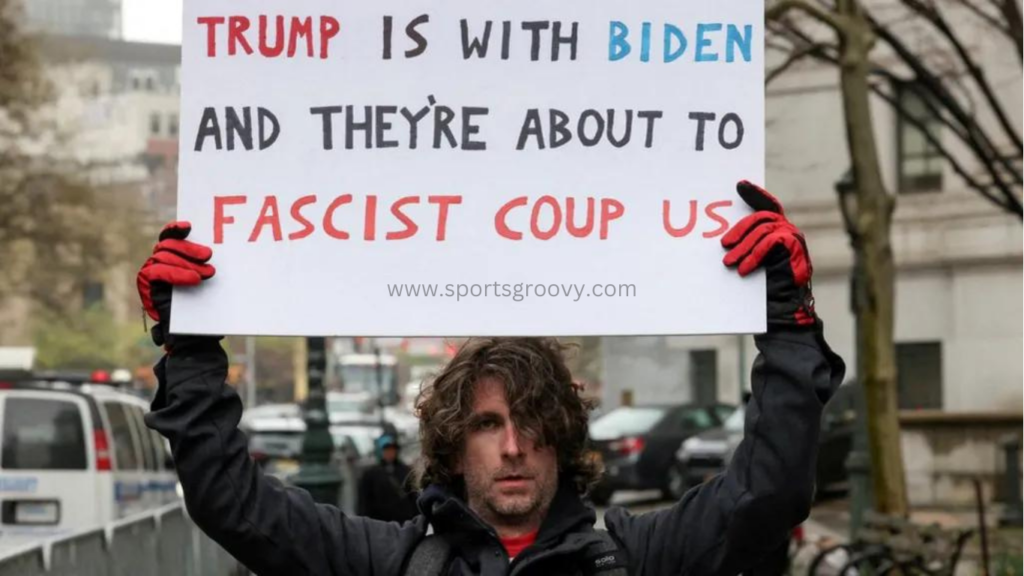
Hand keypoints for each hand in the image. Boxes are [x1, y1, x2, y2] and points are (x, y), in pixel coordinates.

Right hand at [136, 221, 215, 346]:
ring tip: (208, 273)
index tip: (189, 226)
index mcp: (172, 259)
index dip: (175, 230)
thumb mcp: (208, 283)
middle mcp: (158, 264)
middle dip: (189, 248)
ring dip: (187, 263)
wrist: (194, 337)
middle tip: (209, 255)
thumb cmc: (204, 308)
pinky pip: (156, 272)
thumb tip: (220, 246)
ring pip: (163, 257)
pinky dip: (176, 273)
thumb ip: (205, 265)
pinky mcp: (147, 287)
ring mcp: (151, 276)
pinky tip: (193, 279)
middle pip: (167, 246)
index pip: (169, 238)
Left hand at [721, 181, 816, 327]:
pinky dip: (755, 254)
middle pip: (762, 217)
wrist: (782, 310)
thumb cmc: (764, 290)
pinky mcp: (794, 247)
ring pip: (763, 229)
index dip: (755, 194)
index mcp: (778, 232)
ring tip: (729, 262)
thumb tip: (722, 239)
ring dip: (743, 246)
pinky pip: (770, 241)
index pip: (767, 206)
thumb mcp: (751, 262)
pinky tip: (743, 268)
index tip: (739, 184)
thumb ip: (745, 246)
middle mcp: (788, 232)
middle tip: (723, 245)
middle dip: (739, 229)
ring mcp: (793, 238)